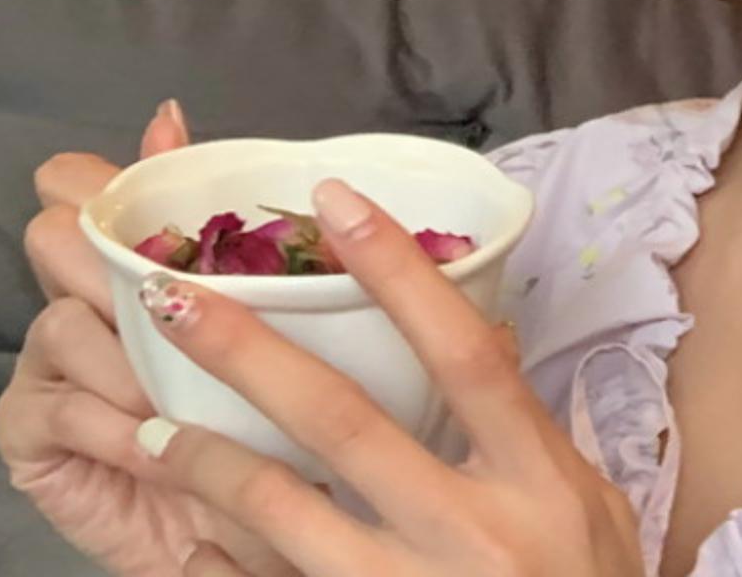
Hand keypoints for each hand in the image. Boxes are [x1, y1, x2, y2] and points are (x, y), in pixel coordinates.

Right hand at [0, 101, 304, 576]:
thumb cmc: (262, 408)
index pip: (79, 183)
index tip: (143, 183)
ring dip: (131, 359)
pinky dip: (115, 423)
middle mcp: (79, 297)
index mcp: (133, 257)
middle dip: (111, 262)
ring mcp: (50, 364)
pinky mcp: (33, 431)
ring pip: (64, 319)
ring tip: (183, 394)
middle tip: (175, 302)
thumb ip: (217, 215)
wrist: (244, 524)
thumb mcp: (265, 304)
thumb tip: (167, 112)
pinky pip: (60, 405)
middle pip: (57, 236)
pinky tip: (150, 438)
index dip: (95, 175)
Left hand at [129, 178, 645, 576]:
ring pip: (287, 515)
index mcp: (535, 477)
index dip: (398, 273)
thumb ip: (530, 425)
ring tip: (152, 423)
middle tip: (177, 299)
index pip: (462, 353)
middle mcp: (471, 532)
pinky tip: (188, 542)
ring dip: (210, 463)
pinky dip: (225, 568)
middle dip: (254, 354)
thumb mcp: (589, 504)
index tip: (338, 202)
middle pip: (347, 423)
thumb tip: (480, 330)